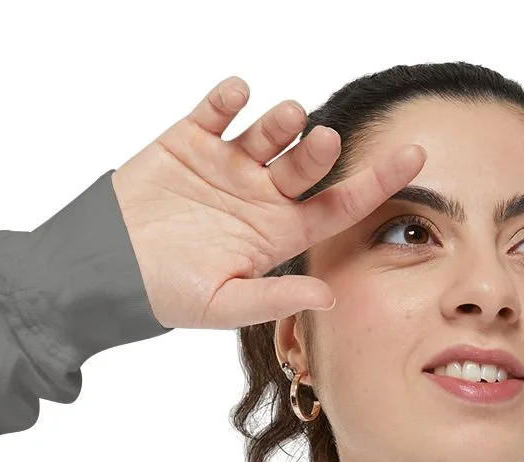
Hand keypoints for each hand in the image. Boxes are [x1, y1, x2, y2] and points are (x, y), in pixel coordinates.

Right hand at [109, 76, 425, 331]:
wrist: (106, 268)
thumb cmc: (167, 293)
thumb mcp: (224, 305)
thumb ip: (275, 297)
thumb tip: (330, 294)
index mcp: (277, 233)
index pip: (339, 205)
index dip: (377, 183)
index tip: (417, 159)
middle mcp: (260, 194)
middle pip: (306, 165)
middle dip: (318, 151)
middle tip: (321, 141)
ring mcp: (227, 163)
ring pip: (268, 131)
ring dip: (281, 121)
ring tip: (286, 117)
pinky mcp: (190, 139)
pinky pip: (217, 108)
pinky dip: (229, 97)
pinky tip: (236, 95)